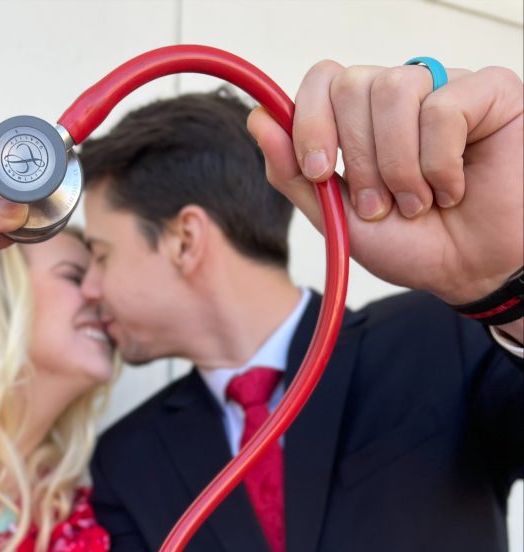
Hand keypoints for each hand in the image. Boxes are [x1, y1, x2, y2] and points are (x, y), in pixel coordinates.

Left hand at [248, 62, 522, 304]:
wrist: (471, 273)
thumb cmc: (414, 245)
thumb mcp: (340, 220)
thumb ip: (296, 175)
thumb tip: (259, 119)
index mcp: (363, 120)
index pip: (322, 81)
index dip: (310, 121)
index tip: (319, 171)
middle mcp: (401, 96)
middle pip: (351, 84)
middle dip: (357, 158)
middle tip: (380, 205)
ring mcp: (444, 88)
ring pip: (394, 90)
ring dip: (398, 166)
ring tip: (418, 202)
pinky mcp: (489, 91)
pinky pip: (444, 106)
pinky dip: (440, 163)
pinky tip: (454, 188)